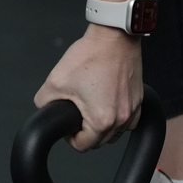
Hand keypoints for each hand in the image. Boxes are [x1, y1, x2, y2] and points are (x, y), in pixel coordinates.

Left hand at [34, 23, 142, 151]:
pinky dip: (117, 119)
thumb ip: (44, 101)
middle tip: (76, 115)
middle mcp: (120, 118)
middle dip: (85, 133)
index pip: (82, 146)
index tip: (68, 126)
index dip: (70, 138)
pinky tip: (107, 106)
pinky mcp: (138, 100)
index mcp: (101, 120)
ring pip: (115, 134)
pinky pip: (128, 122)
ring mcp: (132, 110)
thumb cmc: (91, 55)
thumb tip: (45, 110)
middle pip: (99, 142)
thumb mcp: (55, 81)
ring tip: (91, 110)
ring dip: (102, 128)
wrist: (113, 36)